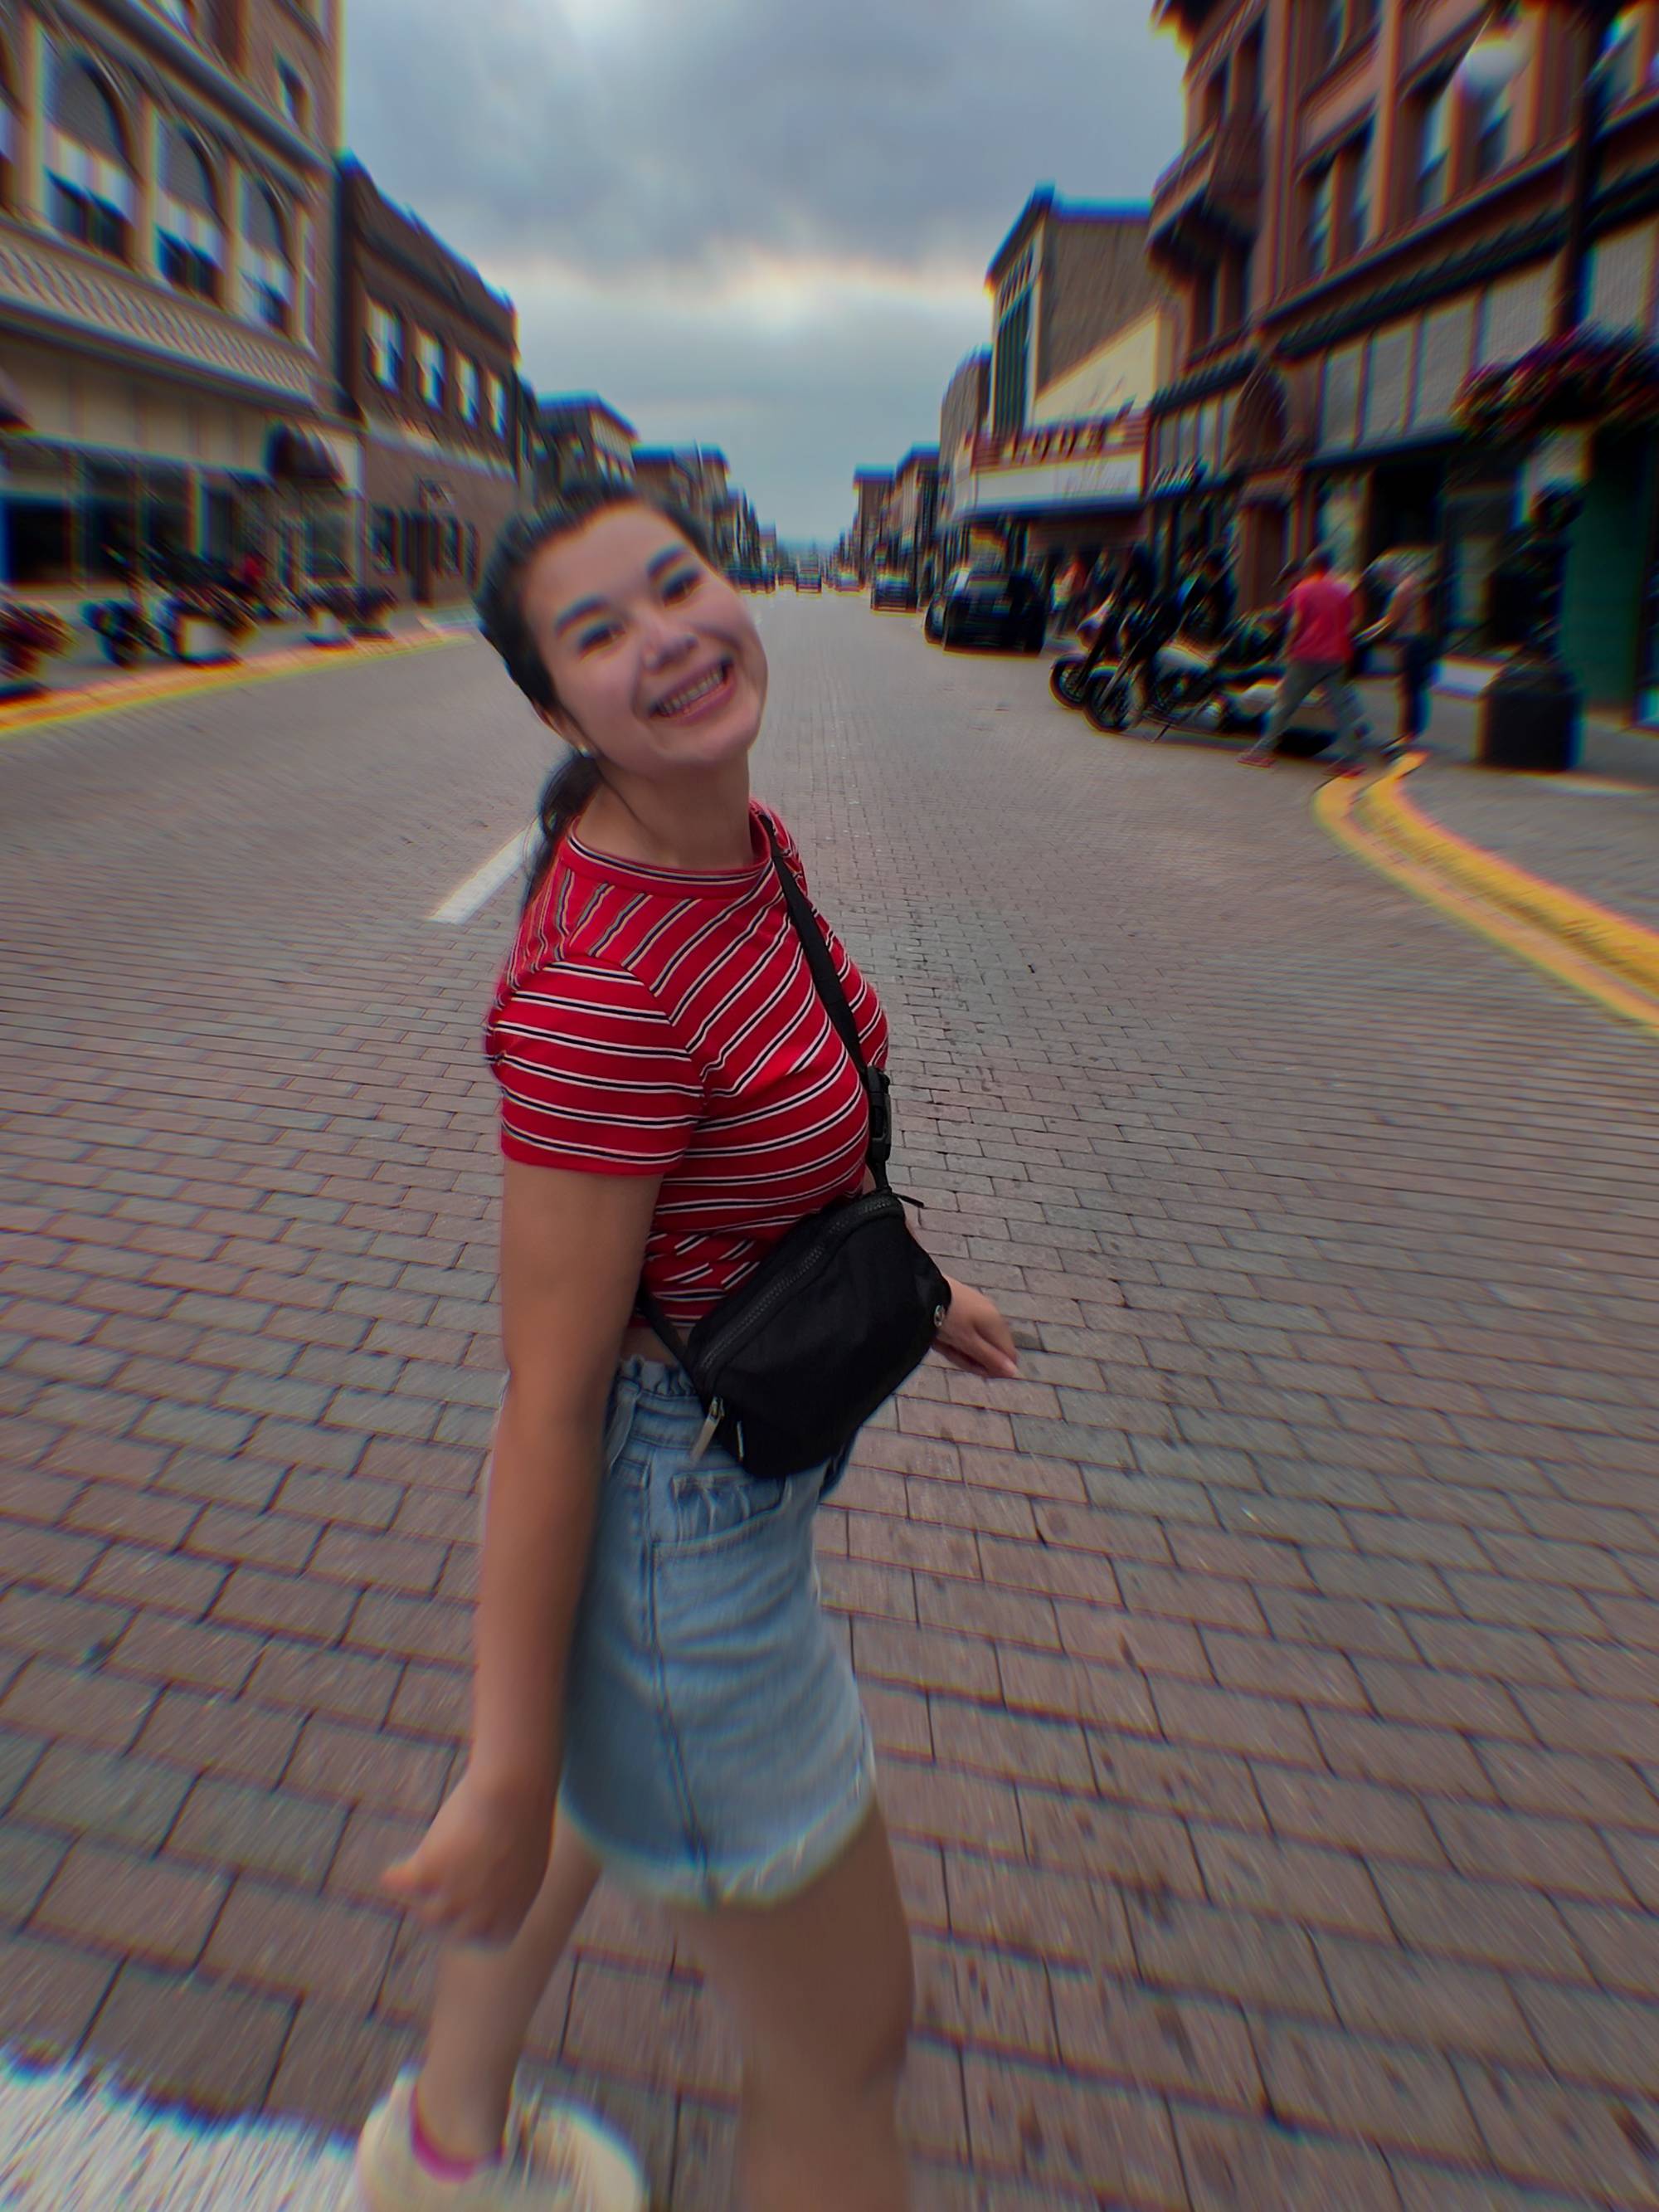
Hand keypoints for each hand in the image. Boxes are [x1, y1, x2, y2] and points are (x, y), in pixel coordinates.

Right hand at [382, 1767, 554, 1945]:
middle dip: (446, 1915)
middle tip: (436, 1900)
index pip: (489, 1938)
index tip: (468, 1907)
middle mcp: (481, 1914)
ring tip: (418, 1882)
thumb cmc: (524, 1810)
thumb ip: (510, 1878)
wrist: (512, 1789)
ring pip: (426, 1914)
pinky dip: (395, 1878)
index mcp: (513, 1911)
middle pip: (453, 1931)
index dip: (477, 1922)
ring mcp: (453, 1897)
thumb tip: (493, 1883)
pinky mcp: (428, 1874)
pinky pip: (400, 1884)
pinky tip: (393, 1874)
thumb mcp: (526, 1852)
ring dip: (422, 1899)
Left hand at [935, 1277, 1019, 1379]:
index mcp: (996, 1324)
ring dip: (958, 1347)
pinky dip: (952, 1335)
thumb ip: (990, 1358)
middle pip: (990, 1348)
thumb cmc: (946, 1318)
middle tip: (951, 1353)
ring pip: (973, 1340)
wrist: (921, 1290)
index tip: (974, 1371)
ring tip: (941, 1342)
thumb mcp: (967, 1342)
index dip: (994, 1369)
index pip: (1009, 1355)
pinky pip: (962, 1329)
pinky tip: (939, 1335)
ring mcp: (977, 1308)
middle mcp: (991, 1314)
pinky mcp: (962, 1304)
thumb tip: (1014, 1372)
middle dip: (971, 1357)